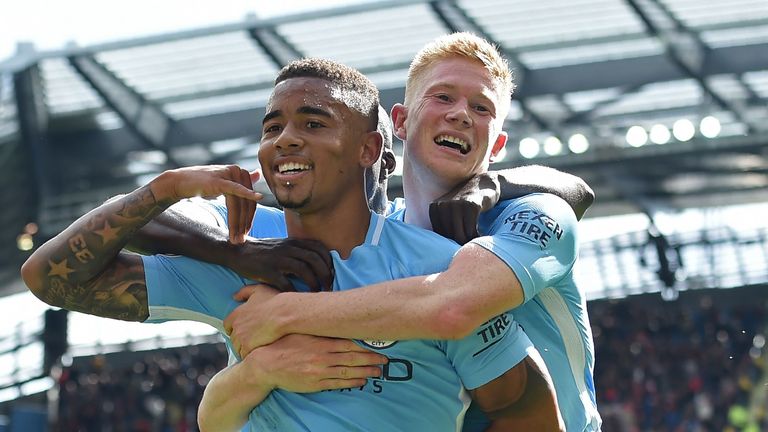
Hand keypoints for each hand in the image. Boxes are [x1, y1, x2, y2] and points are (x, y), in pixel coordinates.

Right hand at [153, 166, 261, 233]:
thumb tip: (257, 174)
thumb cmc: (199, 184)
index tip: (244, 234)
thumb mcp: (223, 183)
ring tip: (235, 238)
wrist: (178, 182)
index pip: (249, 201)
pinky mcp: (220, 180)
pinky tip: (259, 198)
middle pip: (246, 204)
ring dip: (238, 223)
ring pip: (239, 204)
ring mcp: (229, 174)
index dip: (248, 219)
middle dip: (243, 224)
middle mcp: (237, 171)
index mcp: (240, 173)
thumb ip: (240, 181)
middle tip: (240, 241)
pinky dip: (248, 195)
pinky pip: (236, 190)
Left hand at [225, 284, 282, 356]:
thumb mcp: (258, 289)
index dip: (235, 328)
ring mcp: (241, 337)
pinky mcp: (247, 347)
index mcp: (236, 313)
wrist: (284, 314)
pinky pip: (244, 355)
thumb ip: (244, 292)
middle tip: (253, 339)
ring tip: (257, 345)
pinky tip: (259, 350)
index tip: (243, 330)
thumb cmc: (274, 301)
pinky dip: (250, 354)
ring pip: (238, 348)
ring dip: (245, 348)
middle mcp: (236, 326)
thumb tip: (235, 296)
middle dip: (241, 339)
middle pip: (233, 338)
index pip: (228, 325)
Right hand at [227, 238, 333, 291]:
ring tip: (317, 293)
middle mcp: (288, 248)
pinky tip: (298, 298)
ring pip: (303, 270)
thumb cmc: (264, 253)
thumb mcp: (284, 246)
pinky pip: (285, 283)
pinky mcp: (267, 271)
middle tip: (329, 286)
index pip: (319, 248)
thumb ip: (299, 252)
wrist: (238, 252)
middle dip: (326, 274)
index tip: (332, 273)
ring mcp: (278, 259)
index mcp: (294, 242)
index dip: (329, 261)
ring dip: (313, 283)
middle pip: (314, 259)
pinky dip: (294, 291)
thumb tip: (319, 265)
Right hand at [243, 334, 386, 392]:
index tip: (378, 344)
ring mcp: (320, 371)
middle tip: (385, 359)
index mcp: (320, 341)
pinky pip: (338, 383)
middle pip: (353, 357)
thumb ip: (317, 327)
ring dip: (365, 371)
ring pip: (348, 371)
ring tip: (378, 371)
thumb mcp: (301, 331)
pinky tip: (362, 380)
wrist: (266, 364)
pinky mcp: (315, 384)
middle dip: (371, 359)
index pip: (349, 342)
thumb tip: (335, 317)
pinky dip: (351, 381)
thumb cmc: (284, 344)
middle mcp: (323, 356)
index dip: (365, 344)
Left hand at [429, 173, 499, 244]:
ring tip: (476, 240)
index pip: (439, 235)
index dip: (451, 241)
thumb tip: (440, 252)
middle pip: (449, 237)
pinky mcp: (471, 206)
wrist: (484, 183)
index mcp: (434, 208)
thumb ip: (443, 226)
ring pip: (460, 236)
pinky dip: (478, 237)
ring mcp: (456, 205)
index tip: (461, 239)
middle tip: (470, 243)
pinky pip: (471, 232)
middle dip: (461, 243)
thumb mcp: (449, 211)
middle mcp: (443, 205)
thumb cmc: (466, 203)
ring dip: (470, 242)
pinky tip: (482, 234)